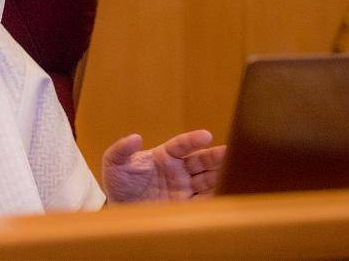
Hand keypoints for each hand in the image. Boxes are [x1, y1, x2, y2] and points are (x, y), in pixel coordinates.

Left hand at [101, 129, 225, 203]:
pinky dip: (216, 197)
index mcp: (164, 156)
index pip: (182, 145)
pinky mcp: (186, 207)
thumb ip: (121, 149)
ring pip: (207, 180)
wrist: (121, 212)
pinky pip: (205, 202)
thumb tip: (135, 137)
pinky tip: (226, 194)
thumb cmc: (119, 183)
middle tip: (230, 152)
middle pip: (200, 161)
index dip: (193, 140)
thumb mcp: (114, 163)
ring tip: (235, 172)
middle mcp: (178, 171)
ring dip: (220, 175)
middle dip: (215, 156)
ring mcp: (184, 189)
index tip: (206, 135)